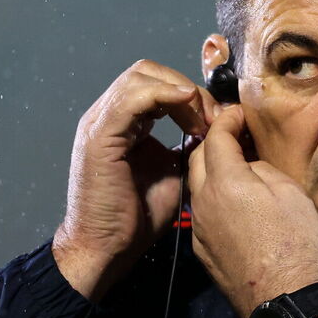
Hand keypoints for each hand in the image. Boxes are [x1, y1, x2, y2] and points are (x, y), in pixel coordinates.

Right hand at [53, 60, 218, 300]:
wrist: (107, 246)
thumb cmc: (136, 216)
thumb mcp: (173, 173)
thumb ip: (186, 148)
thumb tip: (212, 132)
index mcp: (125, 122)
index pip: (157, 84)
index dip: (190, 95)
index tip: (217, 120)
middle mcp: (108, 115)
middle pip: (148, 72)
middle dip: (186, 88)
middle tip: (211, 116)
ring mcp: (100, 122)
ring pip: (141, 77)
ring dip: (179, 91)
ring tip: (200, 119)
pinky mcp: (99, 135)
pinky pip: (132, 98)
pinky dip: (163, 95)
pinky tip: (186, 107)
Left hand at [188, 104, 317, 317]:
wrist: (286, 299)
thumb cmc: (296, 242)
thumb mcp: (289, 191)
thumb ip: (261, 168)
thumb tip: (247, 166)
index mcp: (224, 181)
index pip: (216, 135)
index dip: (228, 118)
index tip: (239, 113)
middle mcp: (202, 202)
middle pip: (197, 157)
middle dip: (213, 140)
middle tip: (235, 135)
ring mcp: (199, 229)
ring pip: (196, 187)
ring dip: (211, 171)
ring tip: (235, 168)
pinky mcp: (202, 251)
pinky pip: (202, 214)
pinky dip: (213, 199)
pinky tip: (233, 205)